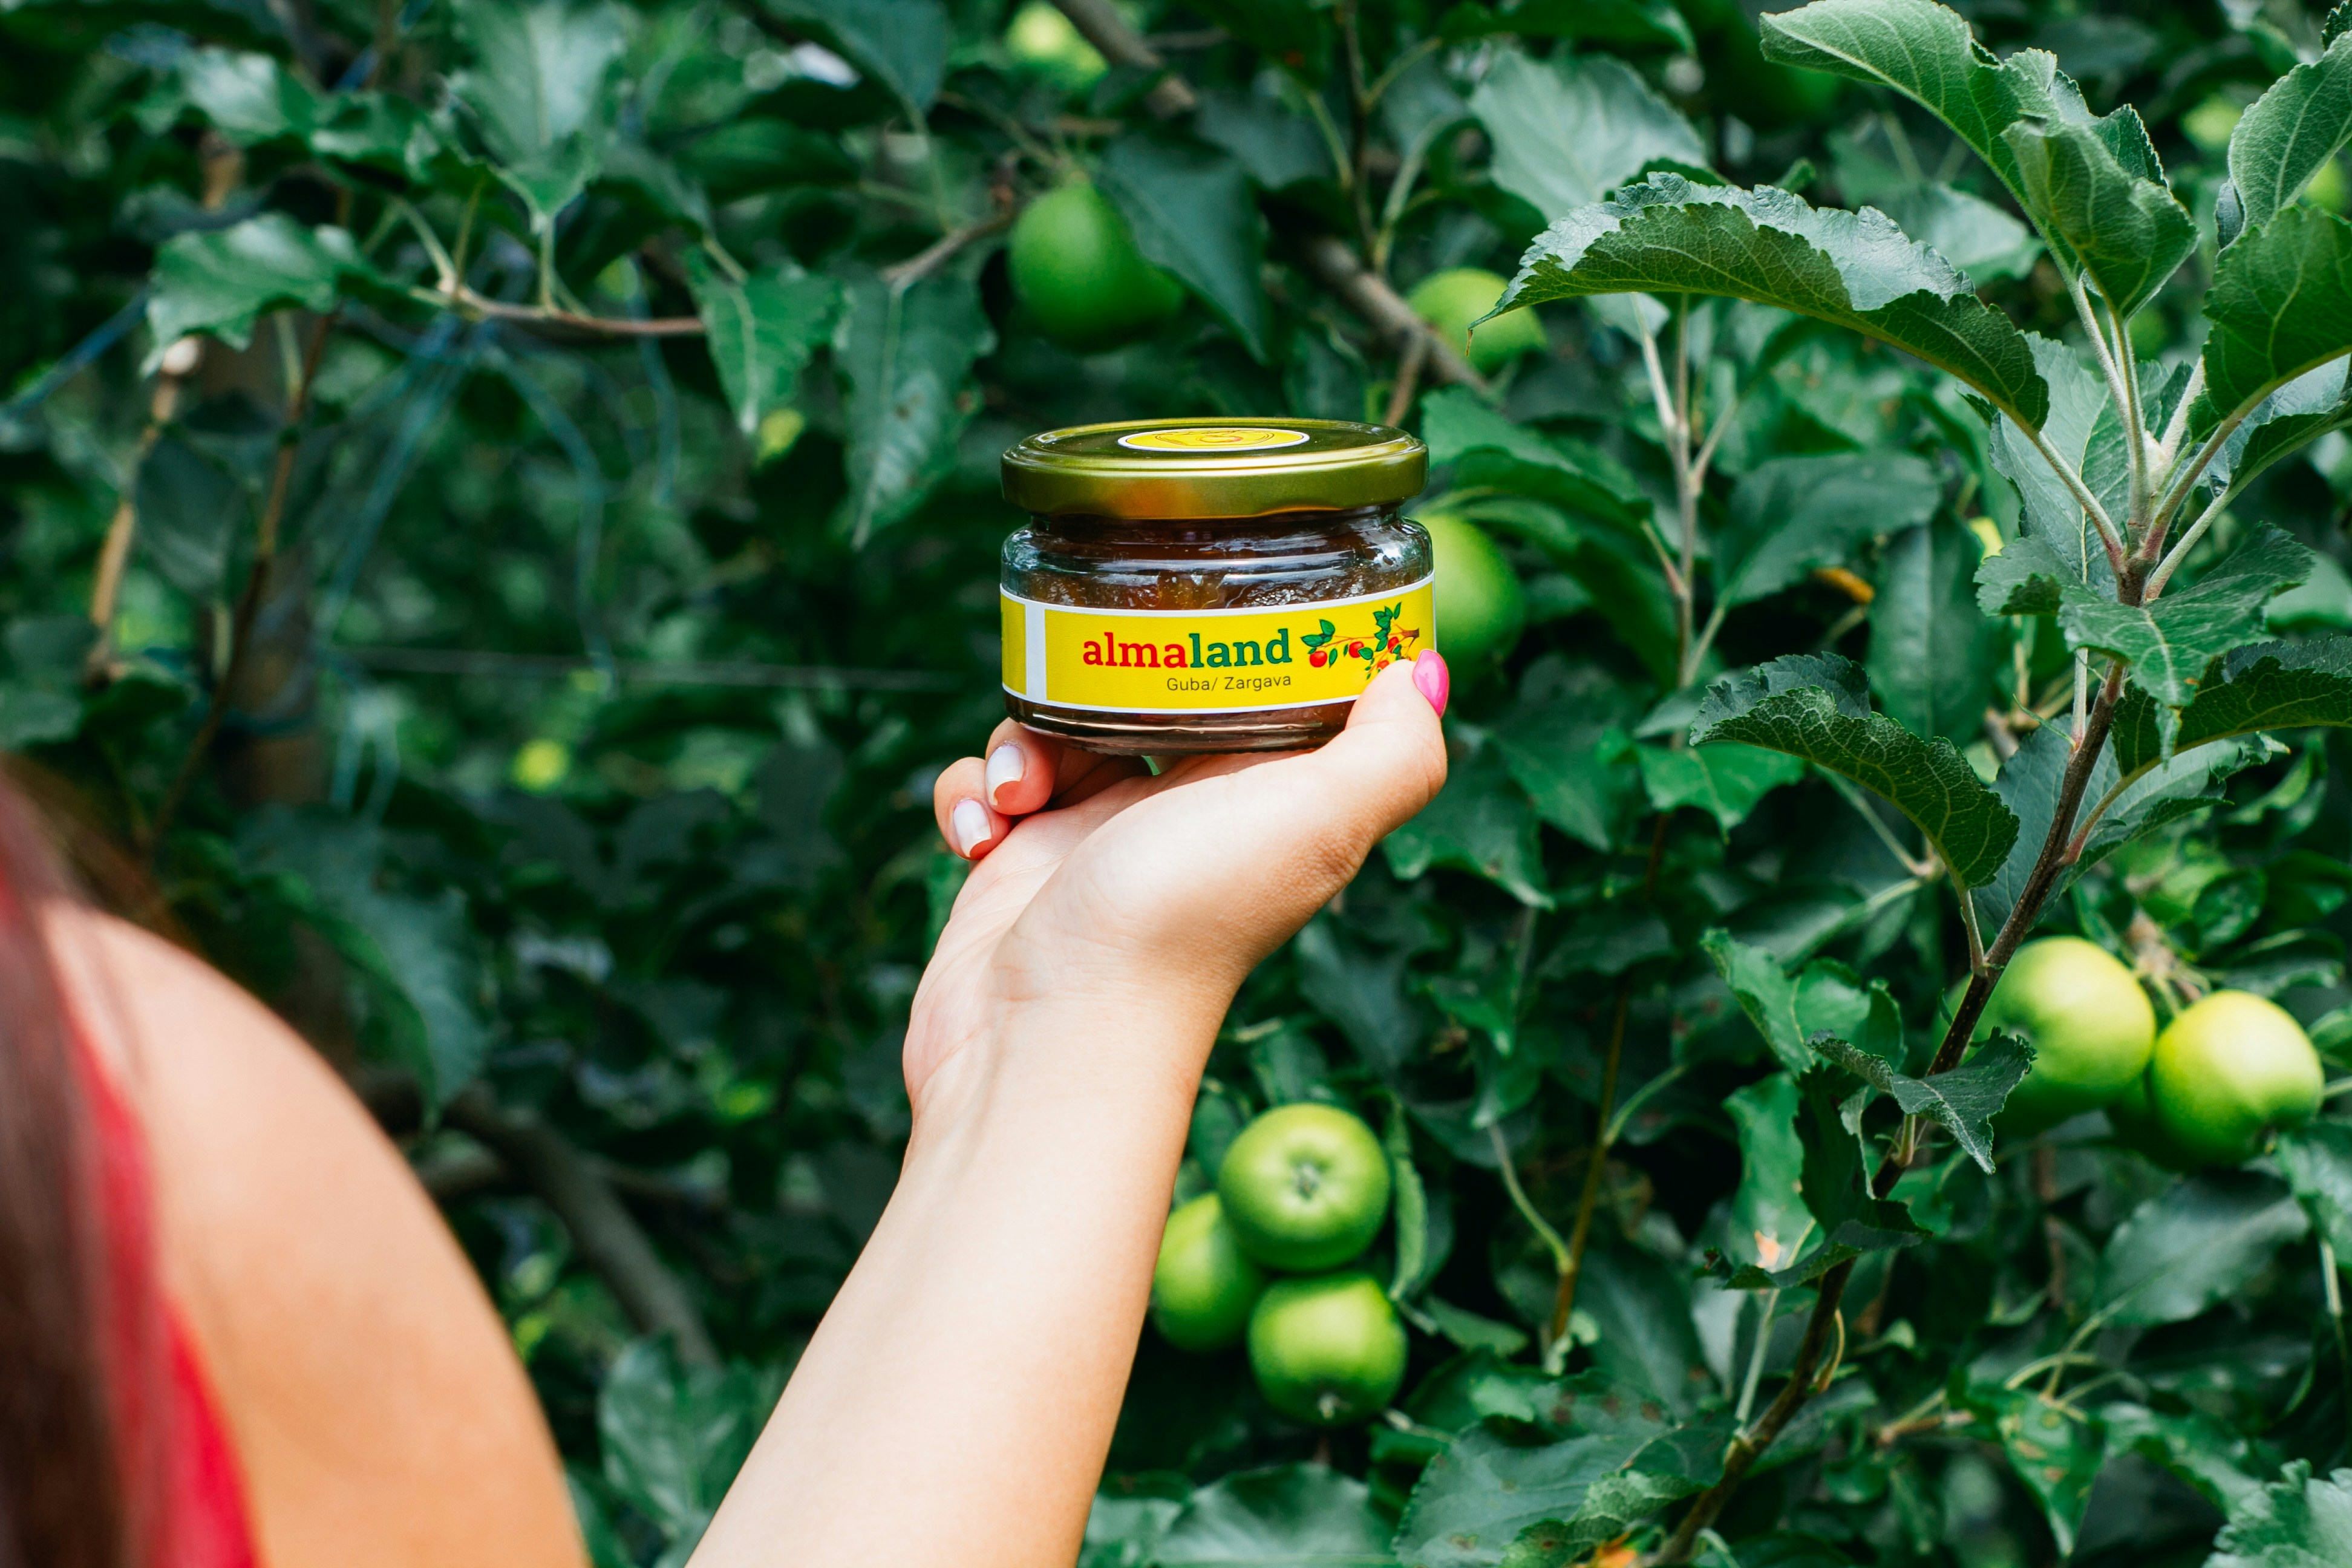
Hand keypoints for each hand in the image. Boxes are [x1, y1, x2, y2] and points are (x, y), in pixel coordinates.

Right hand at [916, 650, 1449, 1113]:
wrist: (1050, 1033)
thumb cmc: (1182, 924)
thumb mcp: (1314, 819)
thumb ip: (1389, 752)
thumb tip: (1425, 671)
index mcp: (1263, 795)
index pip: (1261, 690)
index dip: (1238, 641)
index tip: (1206, 598)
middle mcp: (1185, 813)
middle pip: (1142, 695)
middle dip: (1098, 676)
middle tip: (1079, 686)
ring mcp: (1096, 839)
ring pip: (1053, 730)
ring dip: (1022, 740)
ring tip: (1025, 789)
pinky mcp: (1019, 863)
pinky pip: (987, 788)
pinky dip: (970, 795)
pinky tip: (982, 834)